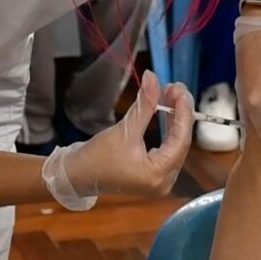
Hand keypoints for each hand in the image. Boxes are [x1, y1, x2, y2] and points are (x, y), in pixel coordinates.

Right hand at [43, 70, 193, 209]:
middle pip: (181, 142)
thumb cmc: (96, 158)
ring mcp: (160, 180)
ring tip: (170, 94)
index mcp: (157, 175)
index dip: (183, 113)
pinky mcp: (154, 174)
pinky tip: (167, 110)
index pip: (180, 140)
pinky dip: (168, 129)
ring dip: (174, 119)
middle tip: (175, 88)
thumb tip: (152, 77)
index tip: (181, 90)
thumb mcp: (124, 129)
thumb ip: (144, 104)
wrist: (76, 176)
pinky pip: (168, 148)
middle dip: (180, 113)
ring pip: (175, 144)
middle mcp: (164, 182)